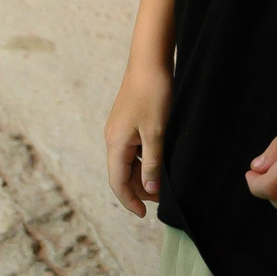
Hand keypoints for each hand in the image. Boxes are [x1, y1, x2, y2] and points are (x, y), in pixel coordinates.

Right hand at [104, 60, 172, 216]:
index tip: (144, 215)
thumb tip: (149, 190)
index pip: (117, 182)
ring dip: (143, 176)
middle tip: (162, 200)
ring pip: (128, 162)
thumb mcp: (156, 132)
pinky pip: (133, 150)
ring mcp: (119, 129)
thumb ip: (152, 162)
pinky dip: (144, 161)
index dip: (130, 201)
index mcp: (115, 143)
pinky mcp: (127, 122)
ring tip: (163, 184)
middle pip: (122, 174)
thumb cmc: (153, 94)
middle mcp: (113, 138)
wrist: (149, 61)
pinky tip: (159, 163)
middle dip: (139, 190)